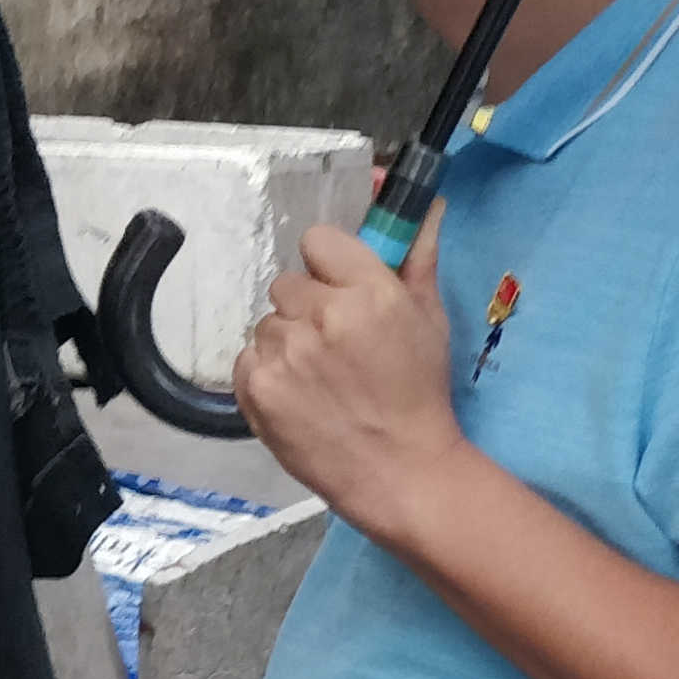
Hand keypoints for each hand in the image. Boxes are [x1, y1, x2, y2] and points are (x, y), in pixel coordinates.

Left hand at [231, 205, 472, 543]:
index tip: (339, 289)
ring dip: (288, 343)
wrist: (401, 472)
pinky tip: (300, 396)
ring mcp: (285, 353)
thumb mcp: (430, 321)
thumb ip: (417, 259)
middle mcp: (322, 316)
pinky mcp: (257, 388)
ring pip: (268, 323)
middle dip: (308, 308)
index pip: (318, 241)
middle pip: (288, 283)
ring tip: (321, 378)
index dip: (329, 266)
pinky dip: (268, 374)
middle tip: (336, 344)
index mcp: (369, 292)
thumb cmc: (420, 395)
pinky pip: (248, 358)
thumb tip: (426, 206)